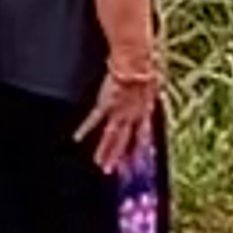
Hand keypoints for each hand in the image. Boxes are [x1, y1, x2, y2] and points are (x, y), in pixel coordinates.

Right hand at [81, 57, 159, 176]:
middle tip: (114, 171)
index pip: (143, 135)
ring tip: (100, 165)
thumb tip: (155, 83)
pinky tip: (77, 138)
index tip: (138, 161)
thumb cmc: (145, 65)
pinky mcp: (105, 105)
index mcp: (145, 110)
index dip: (140, 148)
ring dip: (106, 152)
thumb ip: (151, 88)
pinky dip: (84, 129)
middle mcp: (132, 116)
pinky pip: (94, 119)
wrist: (136, 62)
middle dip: (120, 156)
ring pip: (111, 136)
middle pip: (126, 141)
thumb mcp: (153, 81)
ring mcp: (118, 112)